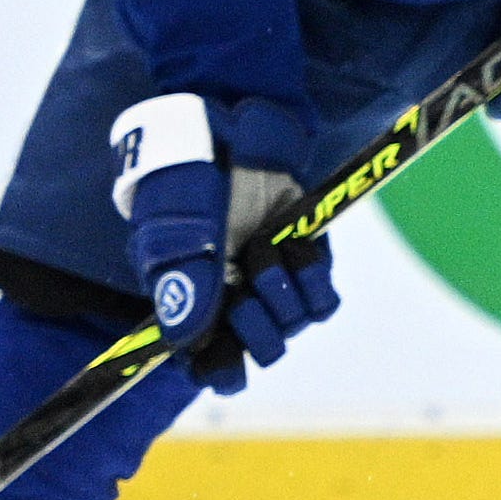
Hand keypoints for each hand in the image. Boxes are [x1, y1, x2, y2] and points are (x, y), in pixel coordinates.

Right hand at [111, 91, 331, 394]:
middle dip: (258, 324)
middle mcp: (234, 302)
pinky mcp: (305, 262)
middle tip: (244, 284)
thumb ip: (184, 283)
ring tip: (262, 246)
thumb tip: (185, 343)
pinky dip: (312, 277)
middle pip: (262, 351)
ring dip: (282, 290)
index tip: (227, 355)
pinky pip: (323, 300)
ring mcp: (272, 283)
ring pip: (293, 326)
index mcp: (193, 305)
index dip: (223, 370)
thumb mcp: (177, 228)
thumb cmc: (189, 178)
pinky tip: (294, 246)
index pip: (213, 367)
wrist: (231, 128)